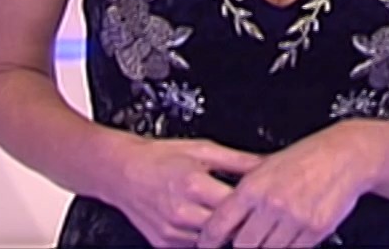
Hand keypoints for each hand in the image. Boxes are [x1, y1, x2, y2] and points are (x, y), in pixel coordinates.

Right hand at [104, 136, 263, 247]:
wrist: (122, 171)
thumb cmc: (160, 157)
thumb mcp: (203, 150)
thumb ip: (238, 160)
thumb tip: (266, 163)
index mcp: (193, 184)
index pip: (235, 205)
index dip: (253, 204)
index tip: (264, 201)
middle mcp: (181, 211)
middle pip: (226, 228)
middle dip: (240, 221)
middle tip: (251, 213)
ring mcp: (172, 230)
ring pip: (211, 240)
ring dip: (222, 231)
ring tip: (229, 218)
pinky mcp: (164, 242)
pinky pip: (193, 244)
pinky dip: (204, 236)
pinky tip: (206, 220)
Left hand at [195, 121, 378, 248]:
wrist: (345, 154)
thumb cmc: (307, 157)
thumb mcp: (267, 167)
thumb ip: (245, 194)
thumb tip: (223, 217)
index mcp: (253, 186)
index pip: (219, 224)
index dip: (208, 241)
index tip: (206, 246)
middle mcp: (271, 203)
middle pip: (243, 245)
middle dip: (242, 245)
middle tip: (247, 239)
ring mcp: (294, 218)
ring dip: (267, 247)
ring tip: (272, 234)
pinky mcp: (315, 229)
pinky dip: (289, 246)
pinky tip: (290, 234)